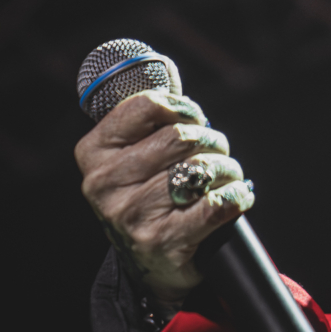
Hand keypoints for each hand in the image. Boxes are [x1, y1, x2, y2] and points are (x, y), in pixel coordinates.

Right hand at [75, 90, 252, 307]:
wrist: (153, 260)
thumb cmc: (152, 192)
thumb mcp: (137, 153)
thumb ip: (150, 115)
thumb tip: (165, 71)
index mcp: (95, 153)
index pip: (147, 105)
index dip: (184, 107)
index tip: (195, 118)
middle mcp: (104, 184)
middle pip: (182, 137)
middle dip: (213, 140)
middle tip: (217, 152)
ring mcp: (130, 216)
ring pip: (202, 169)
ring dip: (228, 170)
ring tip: (225, 177)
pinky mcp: (160, 242)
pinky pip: (216, 205)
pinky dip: (236, 196)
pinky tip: (235, 197)